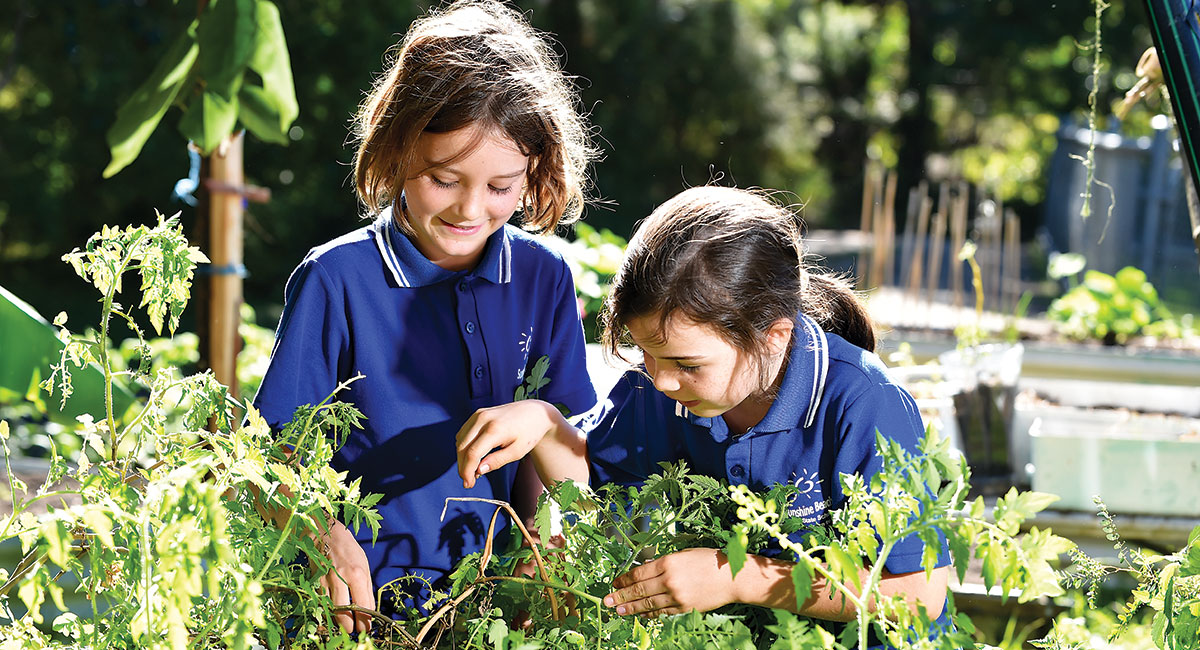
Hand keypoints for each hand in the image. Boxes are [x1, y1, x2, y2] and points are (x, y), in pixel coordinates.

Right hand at [313, 520, 374, 633]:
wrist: (326, 533)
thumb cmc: (349, 550)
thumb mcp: (364, 566)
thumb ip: (366, 588)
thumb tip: (369, 609)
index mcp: (357, 574)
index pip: (363, 606)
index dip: (365, 621)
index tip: (366, 628)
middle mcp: (341, 578)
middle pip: (345, 613)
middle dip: (350, 627)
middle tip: (355, 630)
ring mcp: (325, 580)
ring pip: (331, 610)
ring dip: (338, 622)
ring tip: (345, 626)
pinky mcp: (314, 581)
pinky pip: (321, 603)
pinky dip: (327, 612)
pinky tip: (333, 615)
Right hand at [456, 400, 560, 488]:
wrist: (535, 412)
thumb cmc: (529, 433)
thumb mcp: (517, 451)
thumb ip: (497, 461)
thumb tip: (479, 471)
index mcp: (494, 429)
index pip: (472, 453)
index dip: (467, 471)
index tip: (469, 484)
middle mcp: (483, 419)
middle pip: (462, 447)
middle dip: (462, 467)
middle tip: (469, 481)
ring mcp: (479, 414)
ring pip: (460, 440)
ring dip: (462, 457)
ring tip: (472, 470)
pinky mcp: (478, 414)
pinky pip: (464, 433)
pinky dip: (464, 446)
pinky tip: (473, 457)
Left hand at [604, 549, 736, 617]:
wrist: (733, 577)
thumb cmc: (709, 561)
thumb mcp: (683, 554)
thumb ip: (663, 562)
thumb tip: (645, 568)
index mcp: (668, 562)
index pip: (638, 573)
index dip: (624, 579)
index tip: (614, 582)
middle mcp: (669, 580)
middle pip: (639, 590)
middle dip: (620, 595)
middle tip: (606, 600)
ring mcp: (676, 596)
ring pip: (647, 604)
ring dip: (630, 607)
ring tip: (618, 610)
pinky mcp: (684, 608)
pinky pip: (661, 612)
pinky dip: (649, 613)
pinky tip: (639, 614)